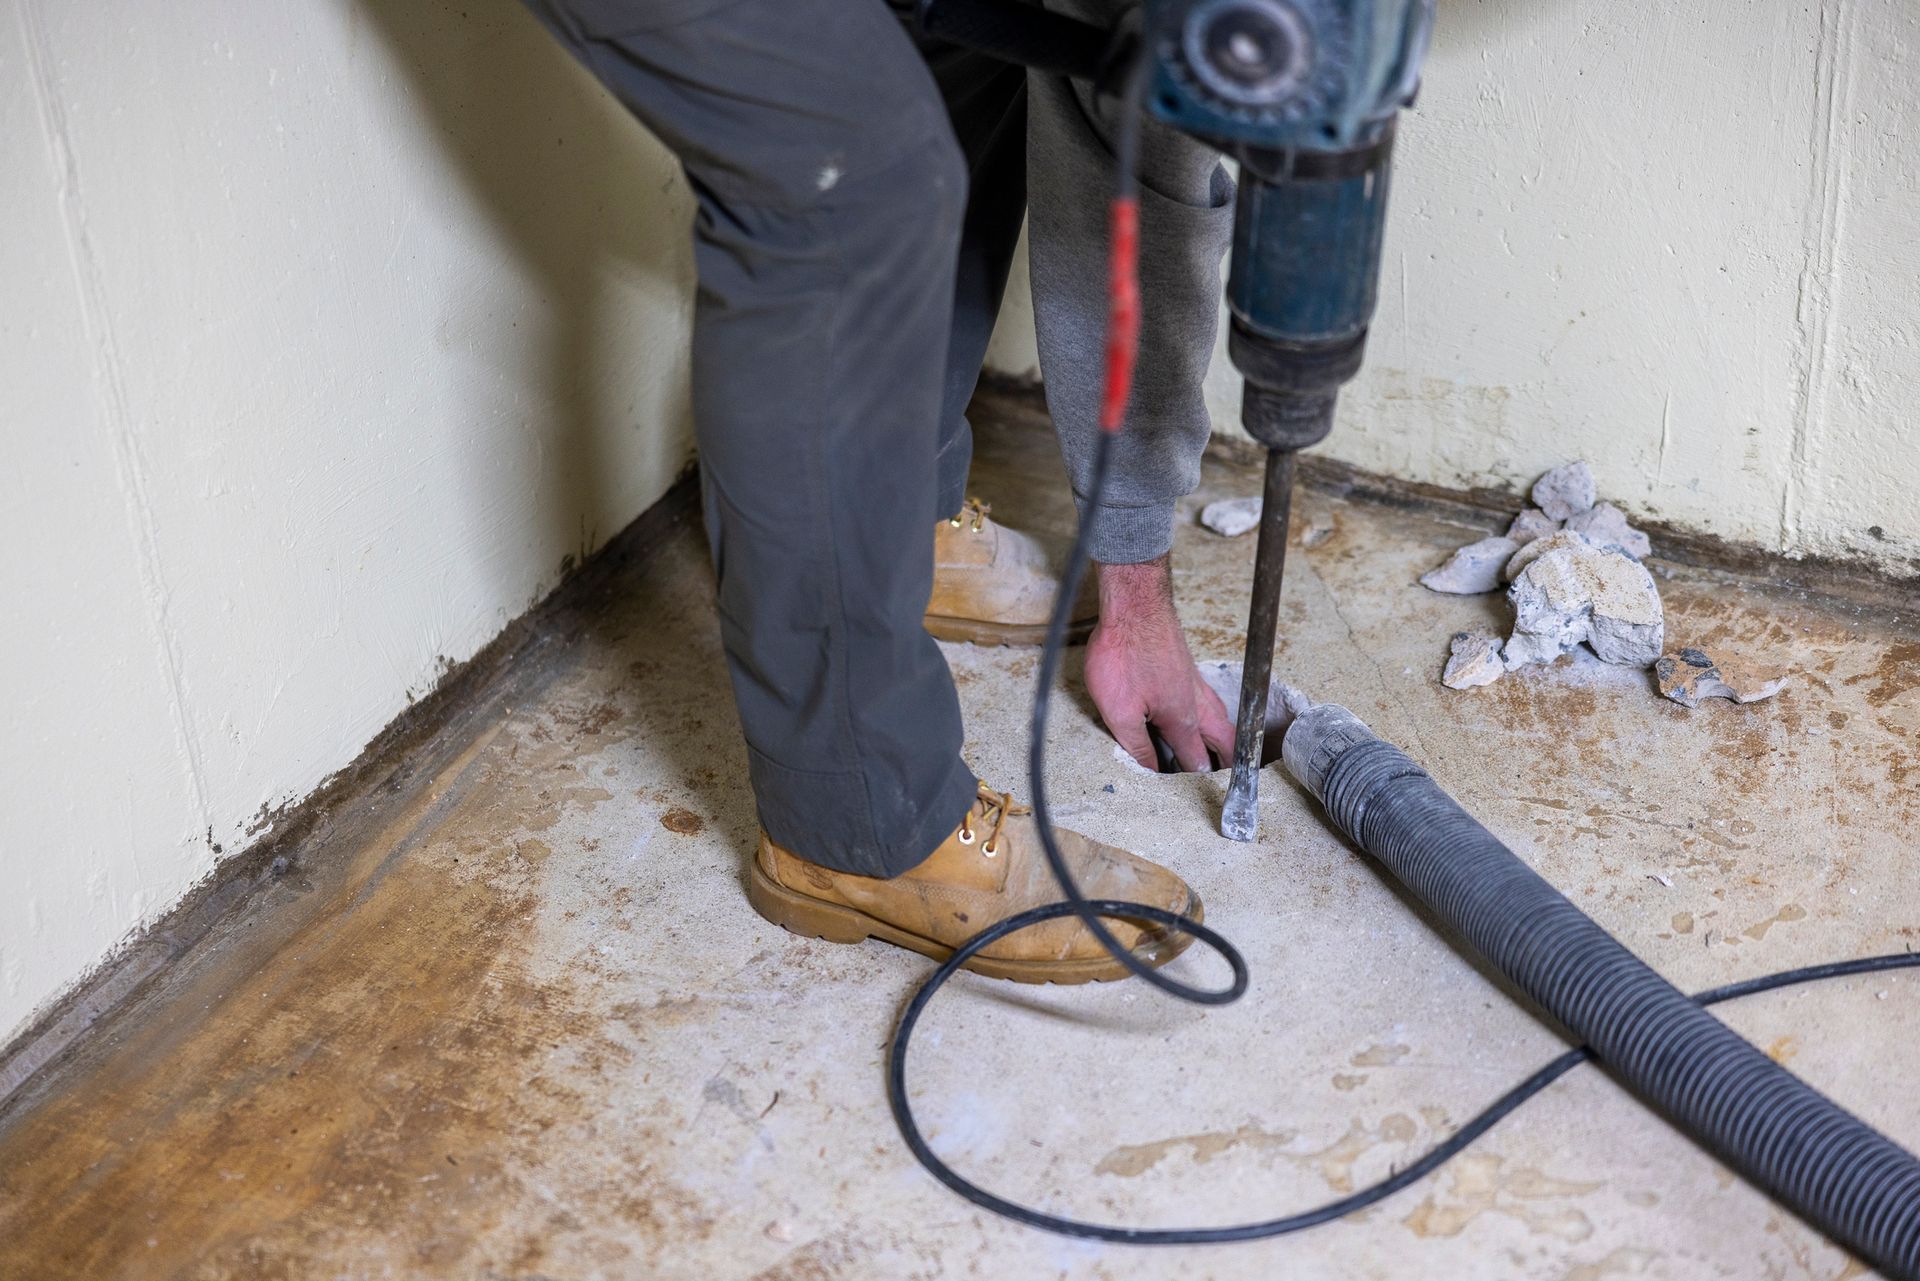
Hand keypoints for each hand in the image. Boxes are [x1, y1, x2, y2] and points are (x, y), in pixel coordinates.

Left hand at [1083, 555, 1234, 771]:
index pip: (1197, 760)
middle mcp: (1196, 702)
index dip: (1198, 783)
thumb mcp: (1119, 710)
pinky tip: (1199, 717)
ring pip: (1218, 719)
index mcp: (1182, 719)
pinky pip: (1207, 702)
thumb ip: (1137, 744)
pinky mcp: (1186, 668)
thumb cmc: (1123, 653)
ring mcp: (1195, 683)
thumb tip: (1152, 768)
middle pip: (1222, 740)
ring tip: (1220, 757)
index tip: (1205, 801)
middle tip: (1230, 780)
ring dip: (1221, 740)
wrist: (1133, 605)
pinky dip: (1211, 719)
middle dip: (1226, 763)